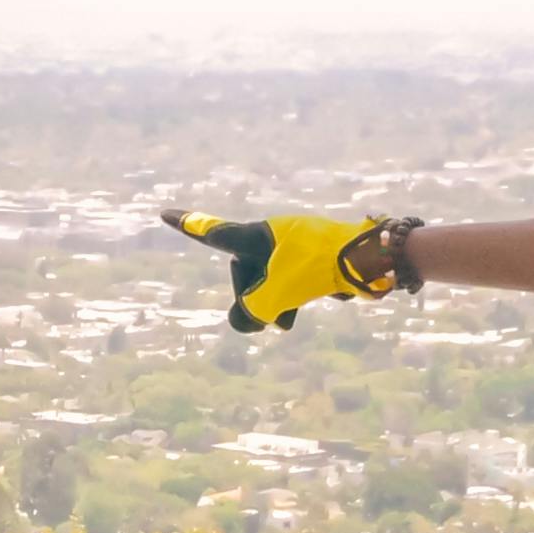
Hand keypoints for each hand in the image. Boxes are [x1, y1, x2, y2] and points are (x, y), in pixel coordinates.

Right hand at [165, 209, 404, 332]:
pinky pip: (294, 285)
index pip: (212, 233)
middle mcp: (270, 237)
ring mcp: (292, 247)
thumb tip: (252, 319)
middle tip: (278, 311)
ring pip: (270, 285)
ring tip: (293, 317)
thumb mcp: (273, 297)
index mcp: (255, 235)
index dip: (187, 226)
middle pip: (244, 277)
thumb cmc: (316, 270)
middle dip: (256, 300)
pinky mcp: (312, 258)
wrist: (369, 258)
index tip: (164, 213)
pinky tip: (322, 297)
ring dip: (277, 306)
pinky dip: (299, 298)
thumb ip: (249, 312)